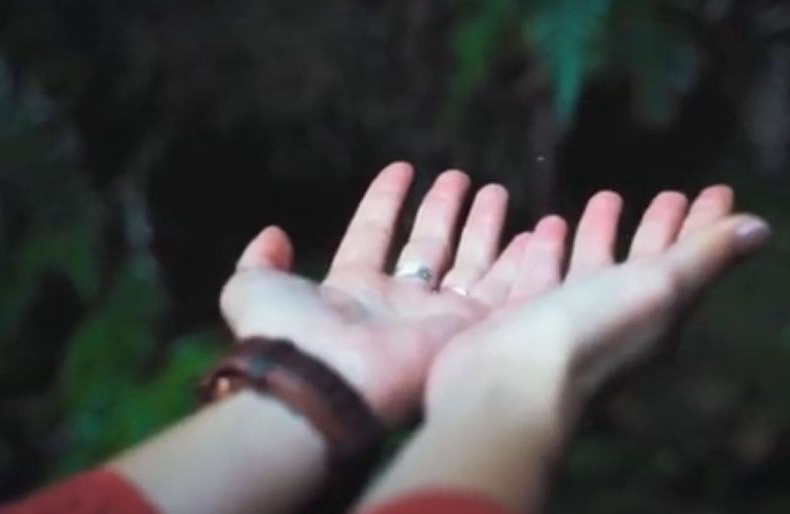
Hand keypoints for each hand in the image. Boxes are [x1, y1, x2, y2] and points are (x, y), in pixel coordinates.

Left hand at [219, 162, 531, 422]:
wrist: (324, 382)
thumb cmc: (289, 332)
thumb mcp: (252, 287)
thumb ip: (261, 259)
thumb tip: (273, 234)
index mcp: (351, 287)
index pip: (375, 233)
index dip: (387, 200)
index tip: (403, 167)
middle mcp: (397, 301)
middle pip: (429, 246)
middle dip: (444, 210)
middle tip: (462, 176)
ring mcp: (434, 317)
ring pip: (468, 264)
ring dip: (484, 228)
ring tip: (498, 191)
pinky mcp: (467, 330)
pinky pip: (503, 290)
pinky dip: (522, 262)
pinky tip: (537, 231)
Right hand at [425, 186, 770, 425]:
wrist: (502, 385)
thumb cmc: (587, 333)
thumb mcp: (658, 288)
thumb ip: (704, 256)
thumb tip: (762, 228)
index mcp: (655, 319)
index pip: (690, 263)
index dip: (706, 227)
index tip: (718, 190)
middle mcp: (613, 324)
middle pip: (644, 267)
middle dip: (658, 230)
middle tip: (669, 194)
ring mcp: (563, 324)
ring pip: (589, 269)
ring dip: (599, 235)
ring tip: (603, 197)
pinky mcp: (519, 321)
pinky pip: (539, 275)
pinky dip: (546, 251)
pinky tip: (537, 229)